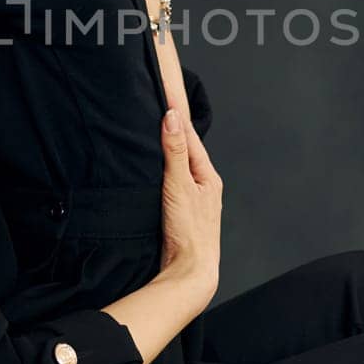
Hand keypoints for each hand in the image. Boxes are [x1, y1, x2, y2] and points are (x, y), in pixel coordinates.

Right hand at [157, 108, 220, 290]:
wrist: (189, 273)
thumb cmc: (189, 234)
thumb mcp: (179, 186)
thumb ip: (174, 152)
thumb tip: (172, 118)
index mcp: (208, 176)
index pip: (189, 136)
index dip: (176, 113)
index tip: (166, 90)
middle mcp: (204, 185)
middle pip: (186, 149)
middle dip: (173, 127)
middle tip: (161, 102)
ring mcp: (194, 199)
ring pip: (180, 165)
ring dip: (169, 147)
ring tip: (157, 127)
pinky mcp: (182, 211)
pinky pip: (173, 180)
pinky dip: (164, 167)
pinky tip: (155, 167)